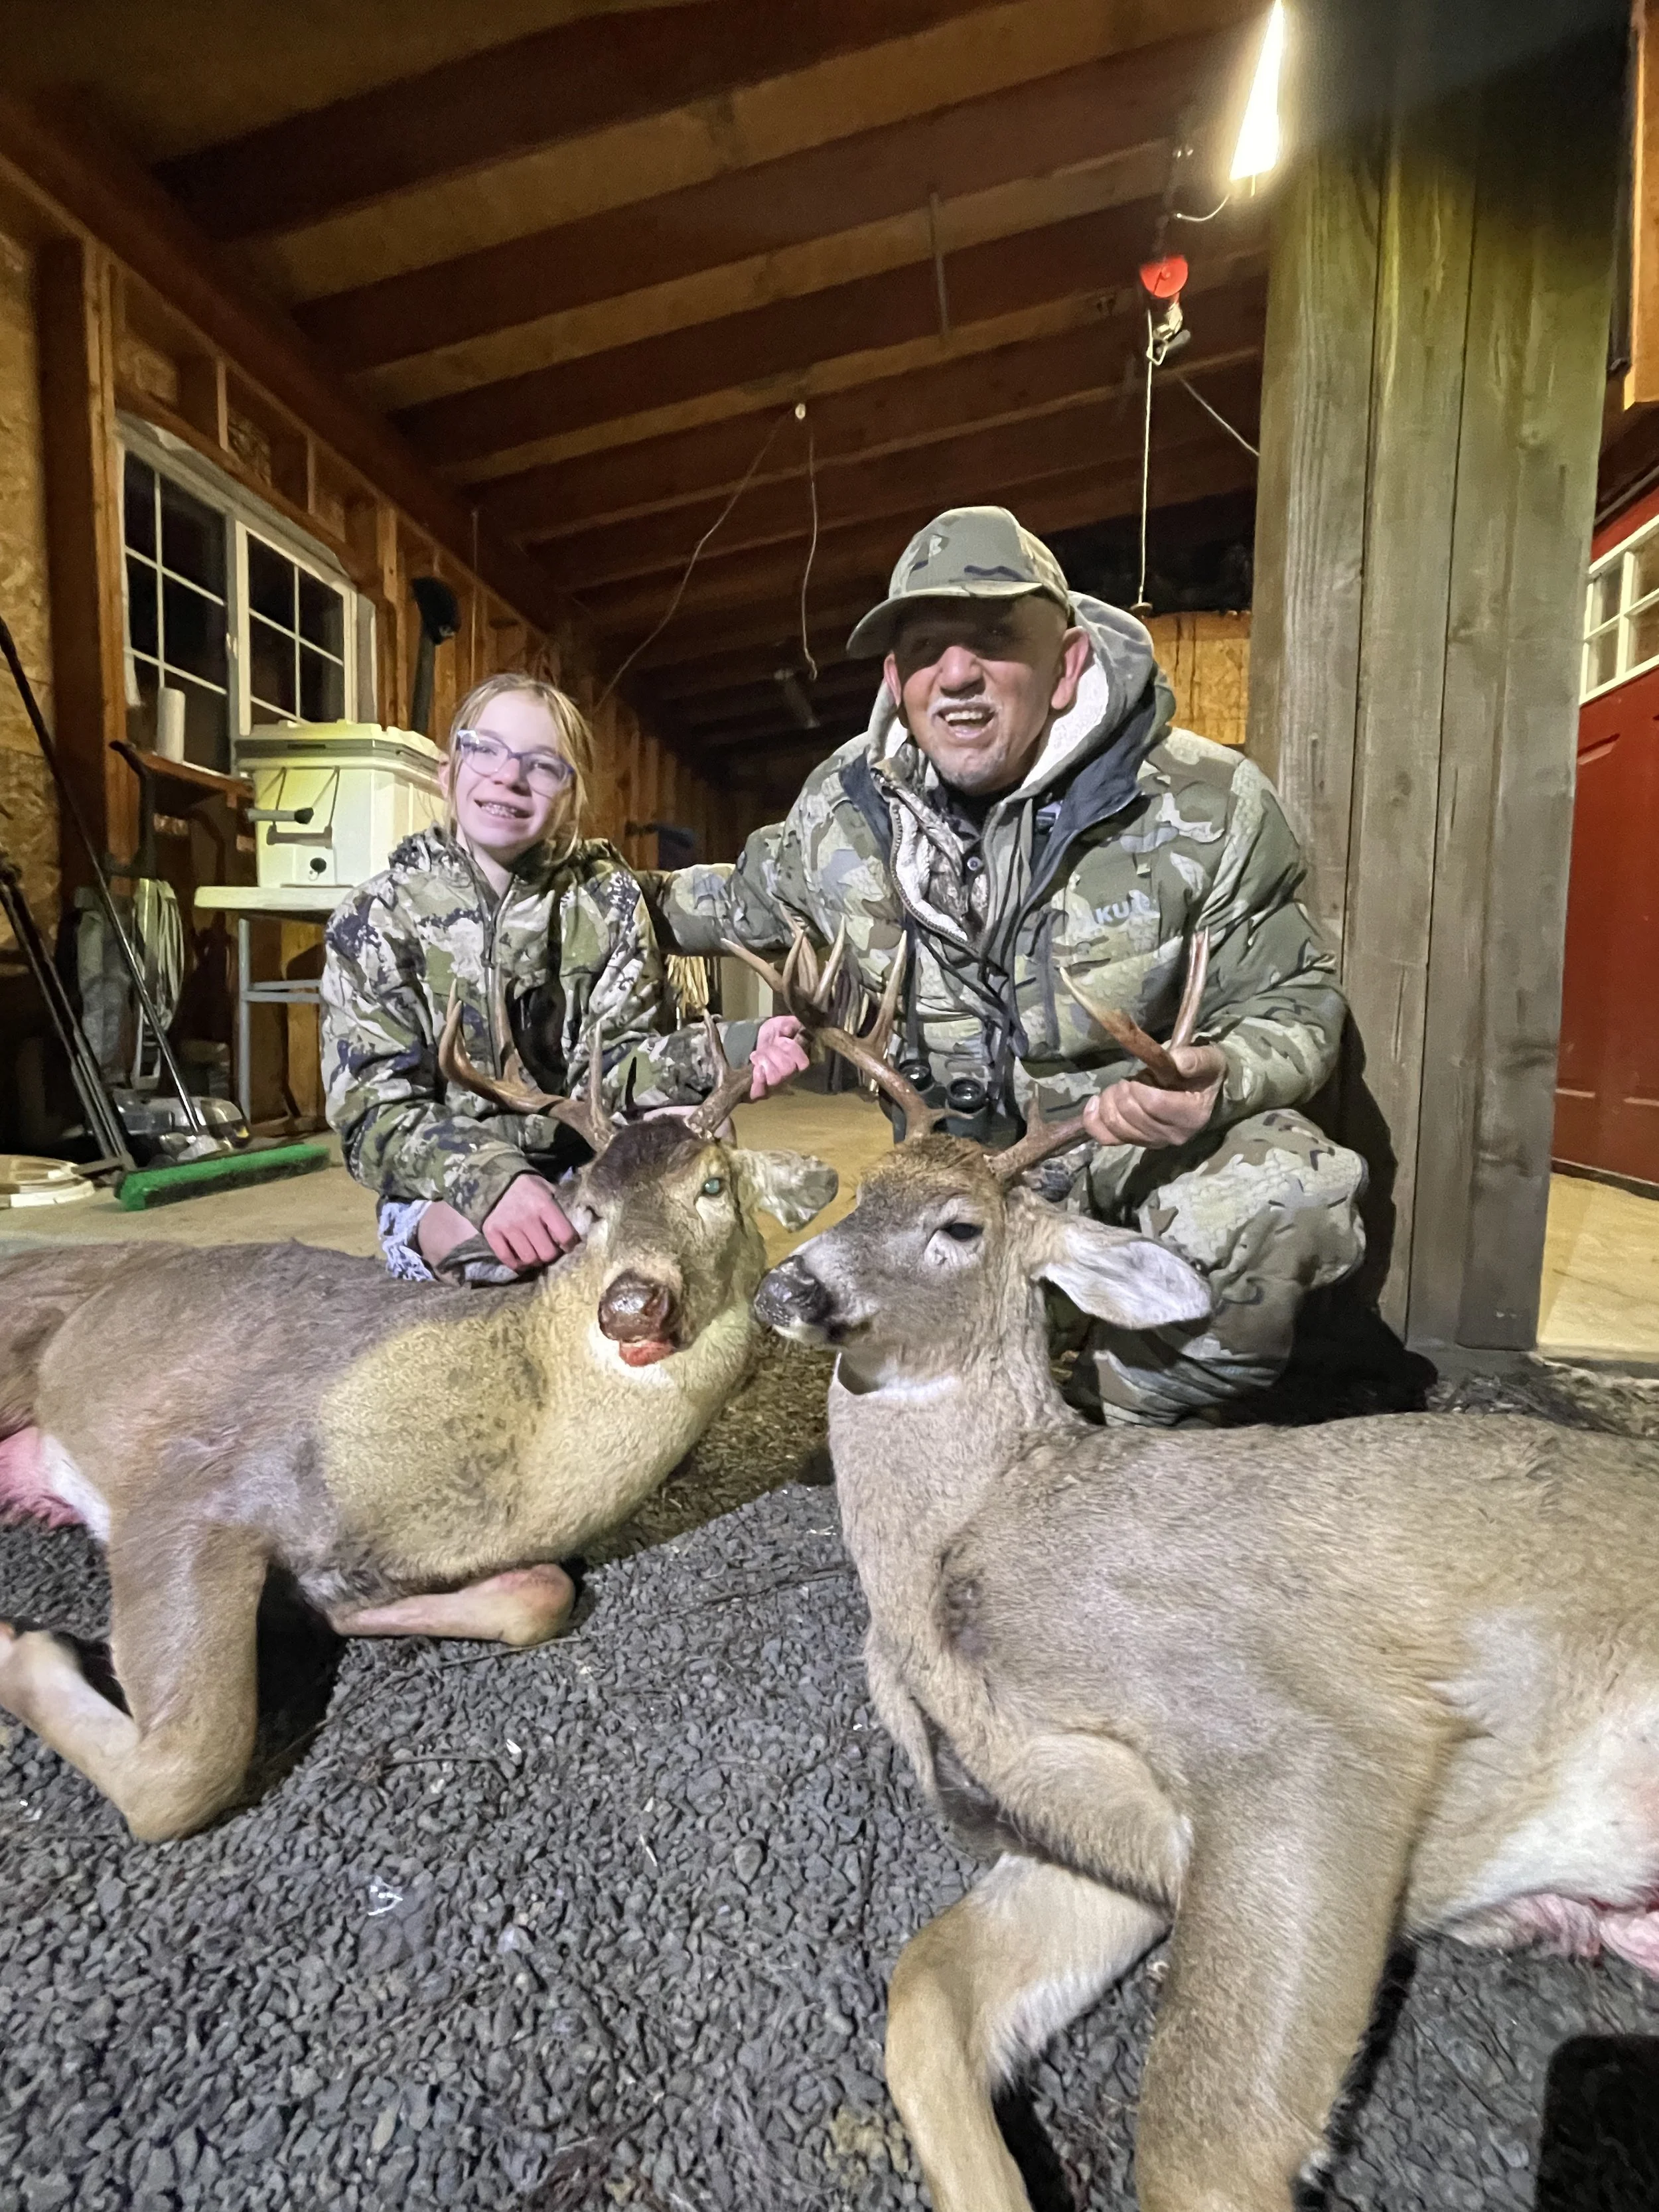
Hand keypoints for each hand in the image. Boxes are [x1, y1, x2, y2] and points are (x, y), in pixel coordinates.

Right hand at [481, 1174, 579, 1269]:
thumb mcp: (548, 1190)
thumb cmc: (529, 1188)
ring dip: (535, 1260)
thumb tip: (575, 1230)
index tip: (567, 1245)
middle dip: (551, 1255)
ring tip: (536, 1254)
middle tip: (549, 1250)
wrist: (496, 1181)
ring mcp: (507, 1226)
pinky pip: (507, 1259)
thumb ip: (560, 1208)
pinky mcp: (491, 1233)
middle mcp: (526, 1217)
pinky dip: (516, 1264)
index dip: (570, 1244)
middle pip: (547, 1253)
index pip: (565, 1235)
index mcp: (544, 1205)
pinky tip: (521, 1259)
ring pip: (528, 1259)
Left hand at [748, 1014, 810, 1098]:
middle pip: (787, 1069)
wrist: (752, 1043)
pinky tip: (755, 1069)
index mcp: (798, 1060)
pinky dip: (757, 1080)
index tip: (781, 1040)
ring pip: (775, 1078)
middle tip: (764, 1049)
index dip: (791, 1049)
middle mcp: (790, 1075)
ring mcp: (777, 1084)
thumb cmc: (771, 1034)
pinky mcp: (763, 1091)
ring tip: (757, 1057)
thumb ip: (789, 1024)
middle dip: (772, 1054)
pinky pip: (761, 1092)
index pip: (803, 1062)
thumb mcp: (780, 1024)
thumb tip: (788, 1030)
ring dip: (763, 1063)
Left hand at [1081, 1042, 1227, 1148]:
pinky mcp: (1136, 1142)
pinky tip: (1094, 1102)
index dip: (1139, 1086)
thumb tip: (1177, 1060)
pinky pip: (1106, 1138)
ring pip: (1116, 1126)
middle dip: (1122, 1091)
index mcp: (1191, 1116)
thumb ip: (1195, 1059)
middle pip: (1131, 1115)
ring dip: (1109, 1101)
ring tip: (1119, 1087)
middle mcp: (1172, 1135)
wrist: (1202, 1094)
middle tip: (1130, 1079)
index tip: (1141, 1075)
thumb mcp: (1208, 1060)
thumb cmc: (1203, 1075)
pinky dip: (1094, 1120)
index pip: (1153, 1104)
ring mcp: (1152, 1142)